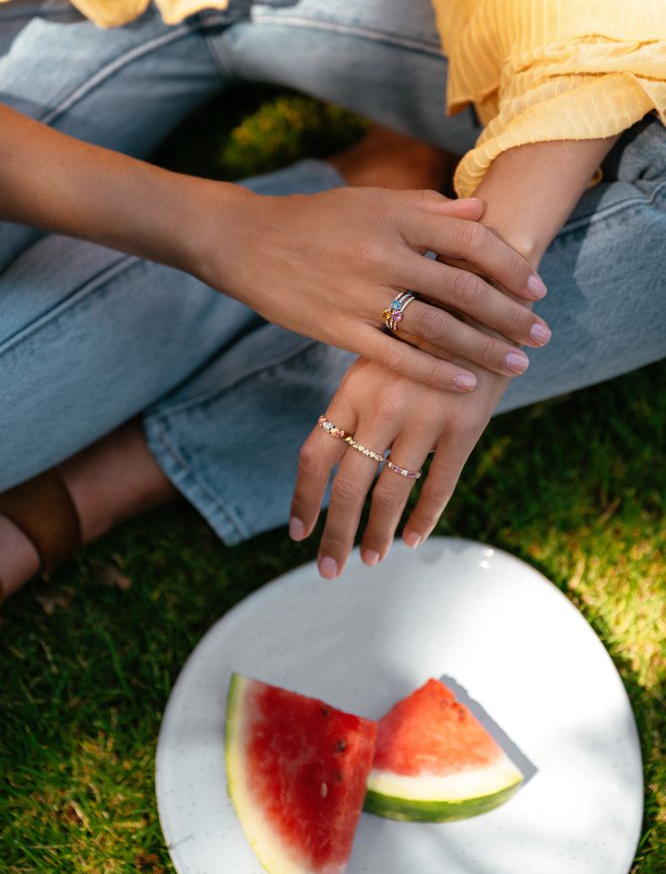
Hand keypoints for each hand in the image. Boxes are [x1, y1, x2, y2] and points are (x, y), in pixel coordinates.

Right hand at [198, 184, 549, 391]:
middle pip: (462, 288)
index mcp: (395, 217)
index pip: (470, 240)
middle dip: (509, 315)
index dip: (510, 266)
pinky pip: (397, 356)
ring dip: (483, 349)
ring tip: (516, 365)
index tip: (537, 288)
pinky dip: (435, 371)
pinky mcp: (338, 328)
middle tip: (541, 336)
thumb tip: (480, 211)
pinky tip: (466, 384)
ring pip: (436, 327)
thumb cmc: (315, 220)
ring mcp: (360, 295)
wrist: (246, 243)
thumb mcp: (370, 202)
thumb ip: (426, 207)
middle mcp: (382, 254)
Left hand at [289, 356, 509, 577]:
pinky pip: (440, 484)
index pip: (315, 457)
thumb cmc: (418, 336)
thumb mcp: (374, 360)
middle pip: (349, 486)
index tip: (298, 533)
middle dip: (336, 534)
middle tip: (329, 570)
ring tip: (370, 558)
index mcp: (353, 390)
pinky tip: (412, 539)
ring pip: (393, 493)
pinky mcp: (465, 425)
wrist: (478, 302)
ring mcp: (425, 418)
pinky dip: (424, 517)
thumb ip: (355, 407)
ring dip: (378, 533)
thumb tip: (335, 464)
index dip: (304, 499)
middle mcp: (383, 407)